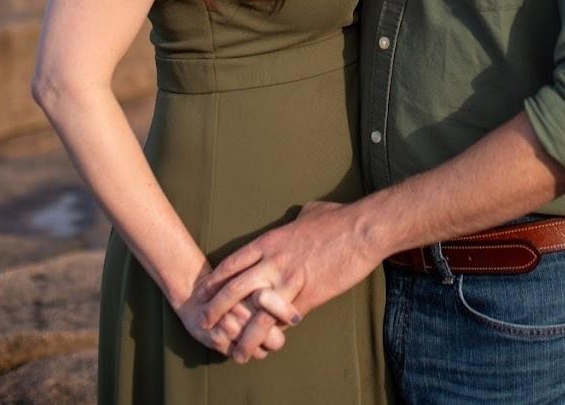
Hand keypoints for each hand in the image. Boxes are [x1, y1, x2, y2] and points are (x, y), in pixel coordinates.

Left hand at [198, 200, 381, 362]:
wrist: (362, 231)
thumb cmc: (338, 218)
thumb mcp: (310, 212)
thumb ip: (296, 220)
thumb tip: (297, 219)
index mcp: (271, 241)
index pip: (232, 263)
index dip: (215, 280)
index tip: (202, 292)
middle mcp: (273, 263)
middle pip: (234, 290)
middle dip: (216, 309)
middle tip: (205, 323)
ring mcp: (289, 283)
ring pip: (255, 316)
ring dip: (242, 337)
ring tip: (234, 353)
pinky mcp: (307, 299)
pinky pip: (283, 322)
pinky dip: (274, 336)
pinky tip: (268, 347)